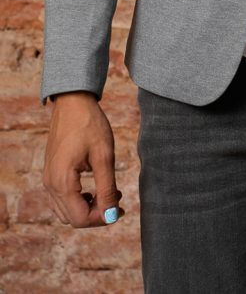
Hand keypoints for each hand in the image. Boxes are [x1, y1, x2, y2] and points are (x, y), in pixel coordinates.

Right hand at [43, 92, 124, 227]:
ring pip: (66, 211)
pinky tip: (95, 186)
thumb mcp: (104, 155)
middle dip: (96, 214)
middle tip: (117, 199)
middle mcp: (50, 184)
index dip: (102, 219)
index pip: (80, 219)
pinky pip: (62, 199)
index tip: (121, 209)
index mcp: (62, 182)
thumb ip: (107, 188)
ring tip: (109, 192)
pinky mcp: (51, 173)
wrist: (72, 102)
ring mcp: (48, 179)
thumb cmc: (89, 124)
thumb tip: (112, 214)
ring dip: (88, 208)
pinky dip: (79, 200)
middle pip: (72, 218)